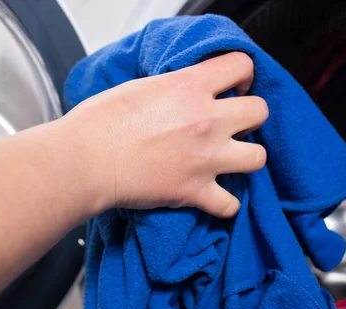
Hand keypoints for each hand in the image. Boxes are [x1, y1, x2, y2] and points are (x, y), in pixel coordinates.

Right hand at [64, 52, 267, 217]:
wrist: (86, 161)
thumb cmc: (101, 122)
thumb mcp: (142, 86)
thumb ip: (175, 87)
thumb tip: (185, 91)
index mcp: (191, 87)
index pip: (241, 66)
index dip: (242, 74)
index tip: (235, 85)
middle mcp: (207, 121)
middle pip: (260, 111)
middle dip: (250, 116)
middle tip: (234, 123)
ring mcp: (206, 158)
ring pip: (258, 157)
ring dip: (247, 158)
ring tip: (231, 159)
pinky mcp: (195, 191)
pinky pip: (229, 206)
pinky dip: (224, 205)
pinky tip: (215, 198)